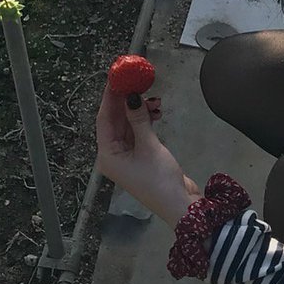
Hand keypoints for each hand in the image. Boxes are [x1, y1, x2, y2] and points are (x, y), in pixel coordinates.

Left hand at [95, 86, 198, 227]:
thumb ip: (139, 119)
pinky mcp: (142, 156)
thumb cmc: (159, 178)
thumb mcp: (149, 146)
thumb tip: (131, 96)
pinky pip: (138, 132)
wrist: (180, 205)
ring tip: (154, 100)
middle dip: (127, 102)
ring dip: (140, 111)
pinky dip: (146, 121)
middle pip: (115, 121)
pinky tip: (157, 112)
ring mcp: (128, 156)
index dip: (110, 98)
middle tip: (137, 82)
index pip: (104, 119)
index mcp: (107, 155)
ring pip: (128, 125)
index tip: (117, 78)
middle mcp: (113, 155)